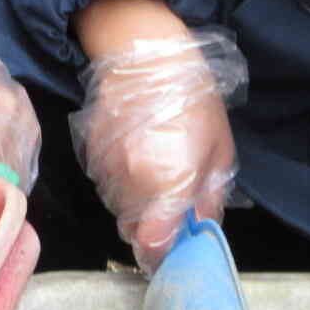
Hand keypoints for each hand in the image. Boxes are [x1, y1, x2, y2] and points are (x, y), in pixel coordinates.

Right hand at [71, 29, 247, 272]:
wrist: (145, 55)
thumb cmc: (193, 99)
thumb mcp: (219, 149)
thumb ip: (210, 197)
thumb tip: (201, 227)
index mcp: (168, 185)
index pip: (153, 245)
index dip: (164, 254)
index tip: (174, 250)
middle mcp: (130, 184)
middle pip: (134, 231)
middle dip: (152, 228)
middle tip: (171, 209)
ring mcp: (105, 171)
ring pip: (118, 209)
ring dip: (136, 205)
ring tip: (155, 174)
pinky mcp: (90, 156)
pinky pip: (106, 185)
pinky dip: (120, 183)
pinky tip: (136, 157)